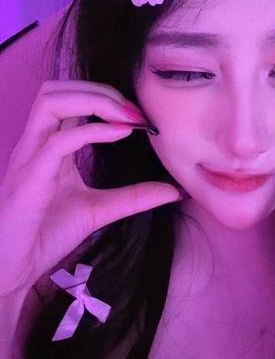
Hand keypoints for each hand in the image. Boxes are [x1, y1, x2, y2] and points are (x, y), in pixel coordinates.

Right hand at [0, 79, 181, 298]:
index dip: (106, 97)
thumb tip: (174, 189)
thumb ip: (133, 197)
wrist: (12, 269)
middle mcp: (35, 144)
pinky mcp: (30, 178)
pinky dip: (93, 130)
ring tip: (126, 117)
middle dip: (99, 90)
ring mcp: (30, 157)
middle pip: (56, 89)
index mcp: (48, 146)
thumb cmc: (45, 235)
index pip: (70, 99)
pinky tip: (120, 135)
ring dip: (93, 99)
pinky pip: (59, 141)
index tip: (140, 116)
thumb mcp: (99, 210)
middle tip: (135, 112)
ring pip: (50, 101)